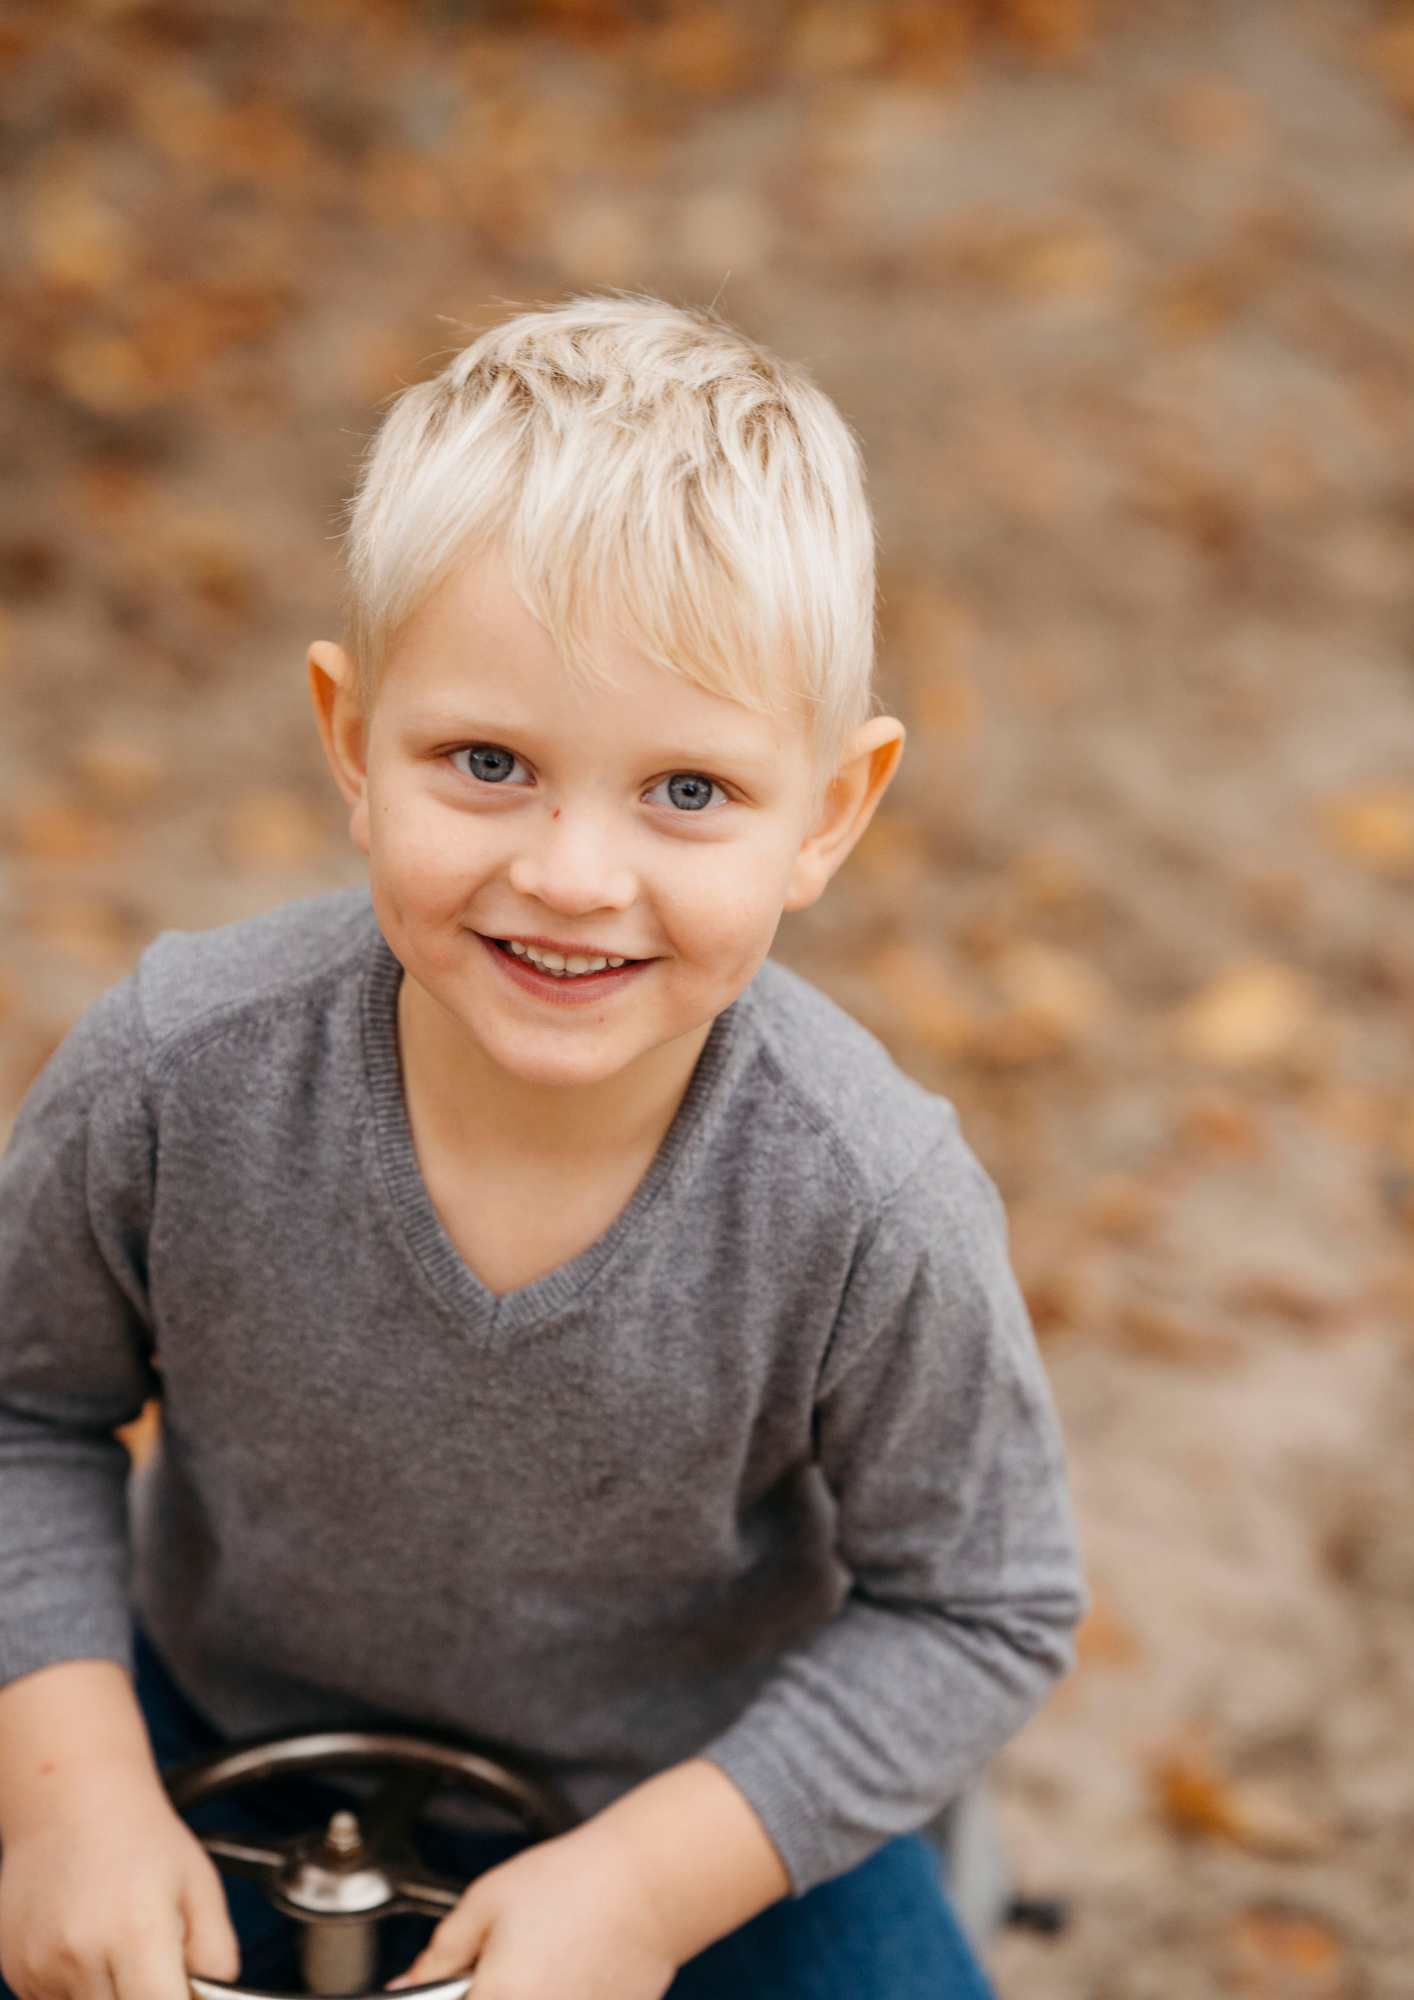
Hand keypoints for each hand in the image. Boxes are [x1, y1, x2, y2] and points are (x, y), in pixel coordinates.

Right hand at [0, 1660, 238, 1999]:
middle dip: (144, 1994)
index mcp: (139, 1931)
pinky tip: (89, 1947)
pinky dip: (78, 1992)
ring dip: (110, 1996)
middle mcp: (84, 1954)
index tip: (181, 1987)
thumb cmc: (141, 1835)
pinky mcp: (17, 1971)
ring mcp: (43, 1966)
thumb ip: (216, 1950)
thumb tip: (221, 1993)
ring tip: (121, 1947)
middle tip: (154, 1960)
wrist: (71, 1798)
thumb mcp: (199, 1883)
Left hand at [391, 1825, 676, 1999]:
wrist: (650, 1882)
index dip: (449, 1990)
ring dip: (525, 1989)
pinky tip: (570, 1970)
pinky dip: (562, 1992)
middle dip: (487, 1987)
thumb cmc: (575, 1882)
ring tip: (541, 1959)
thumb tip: (408, 1985)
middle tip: (496, 1966)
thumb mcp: (487, 1901)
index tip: (453, 1980)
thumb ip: (440, 1953)